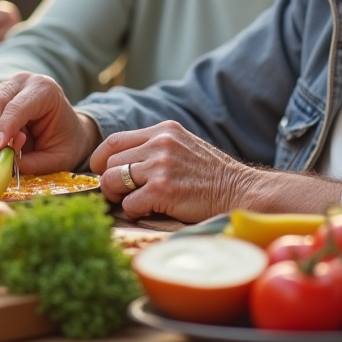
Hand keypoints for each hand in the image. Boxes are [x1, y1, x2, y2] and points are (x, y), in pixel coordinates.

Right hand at [0, 73, 98, 173]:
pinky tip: (1, 142)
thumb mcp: (59, 158)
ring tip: (8, 151)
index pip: (18, 105)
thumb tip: (9, 163)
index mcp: (44, 89)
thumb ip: (35, 163)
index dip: (6, 126)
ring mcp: (2, 87)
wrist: (65, 131)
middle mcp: (21, 82)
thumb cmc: (64, 142)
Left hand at [90, 121, 258, 221]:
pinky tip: (148, 211)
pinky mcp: (163, 190)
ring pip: (113, 181)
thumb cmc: (212, 175)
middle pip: (111, 162)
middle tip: (121, 194)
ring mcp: (161, 166)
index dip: (101, 159)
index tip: (103, 172)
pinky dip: (134, 212)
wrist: (240, 191)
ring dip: (118, 197)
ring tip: (133, 202)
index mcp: (164, 130)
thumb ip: (156, 148)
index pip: (115, 140)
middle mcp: (160, 143)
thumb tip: (121, 163)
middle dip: (110, 182)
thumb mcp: (184, 146)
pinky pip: (129, 204)